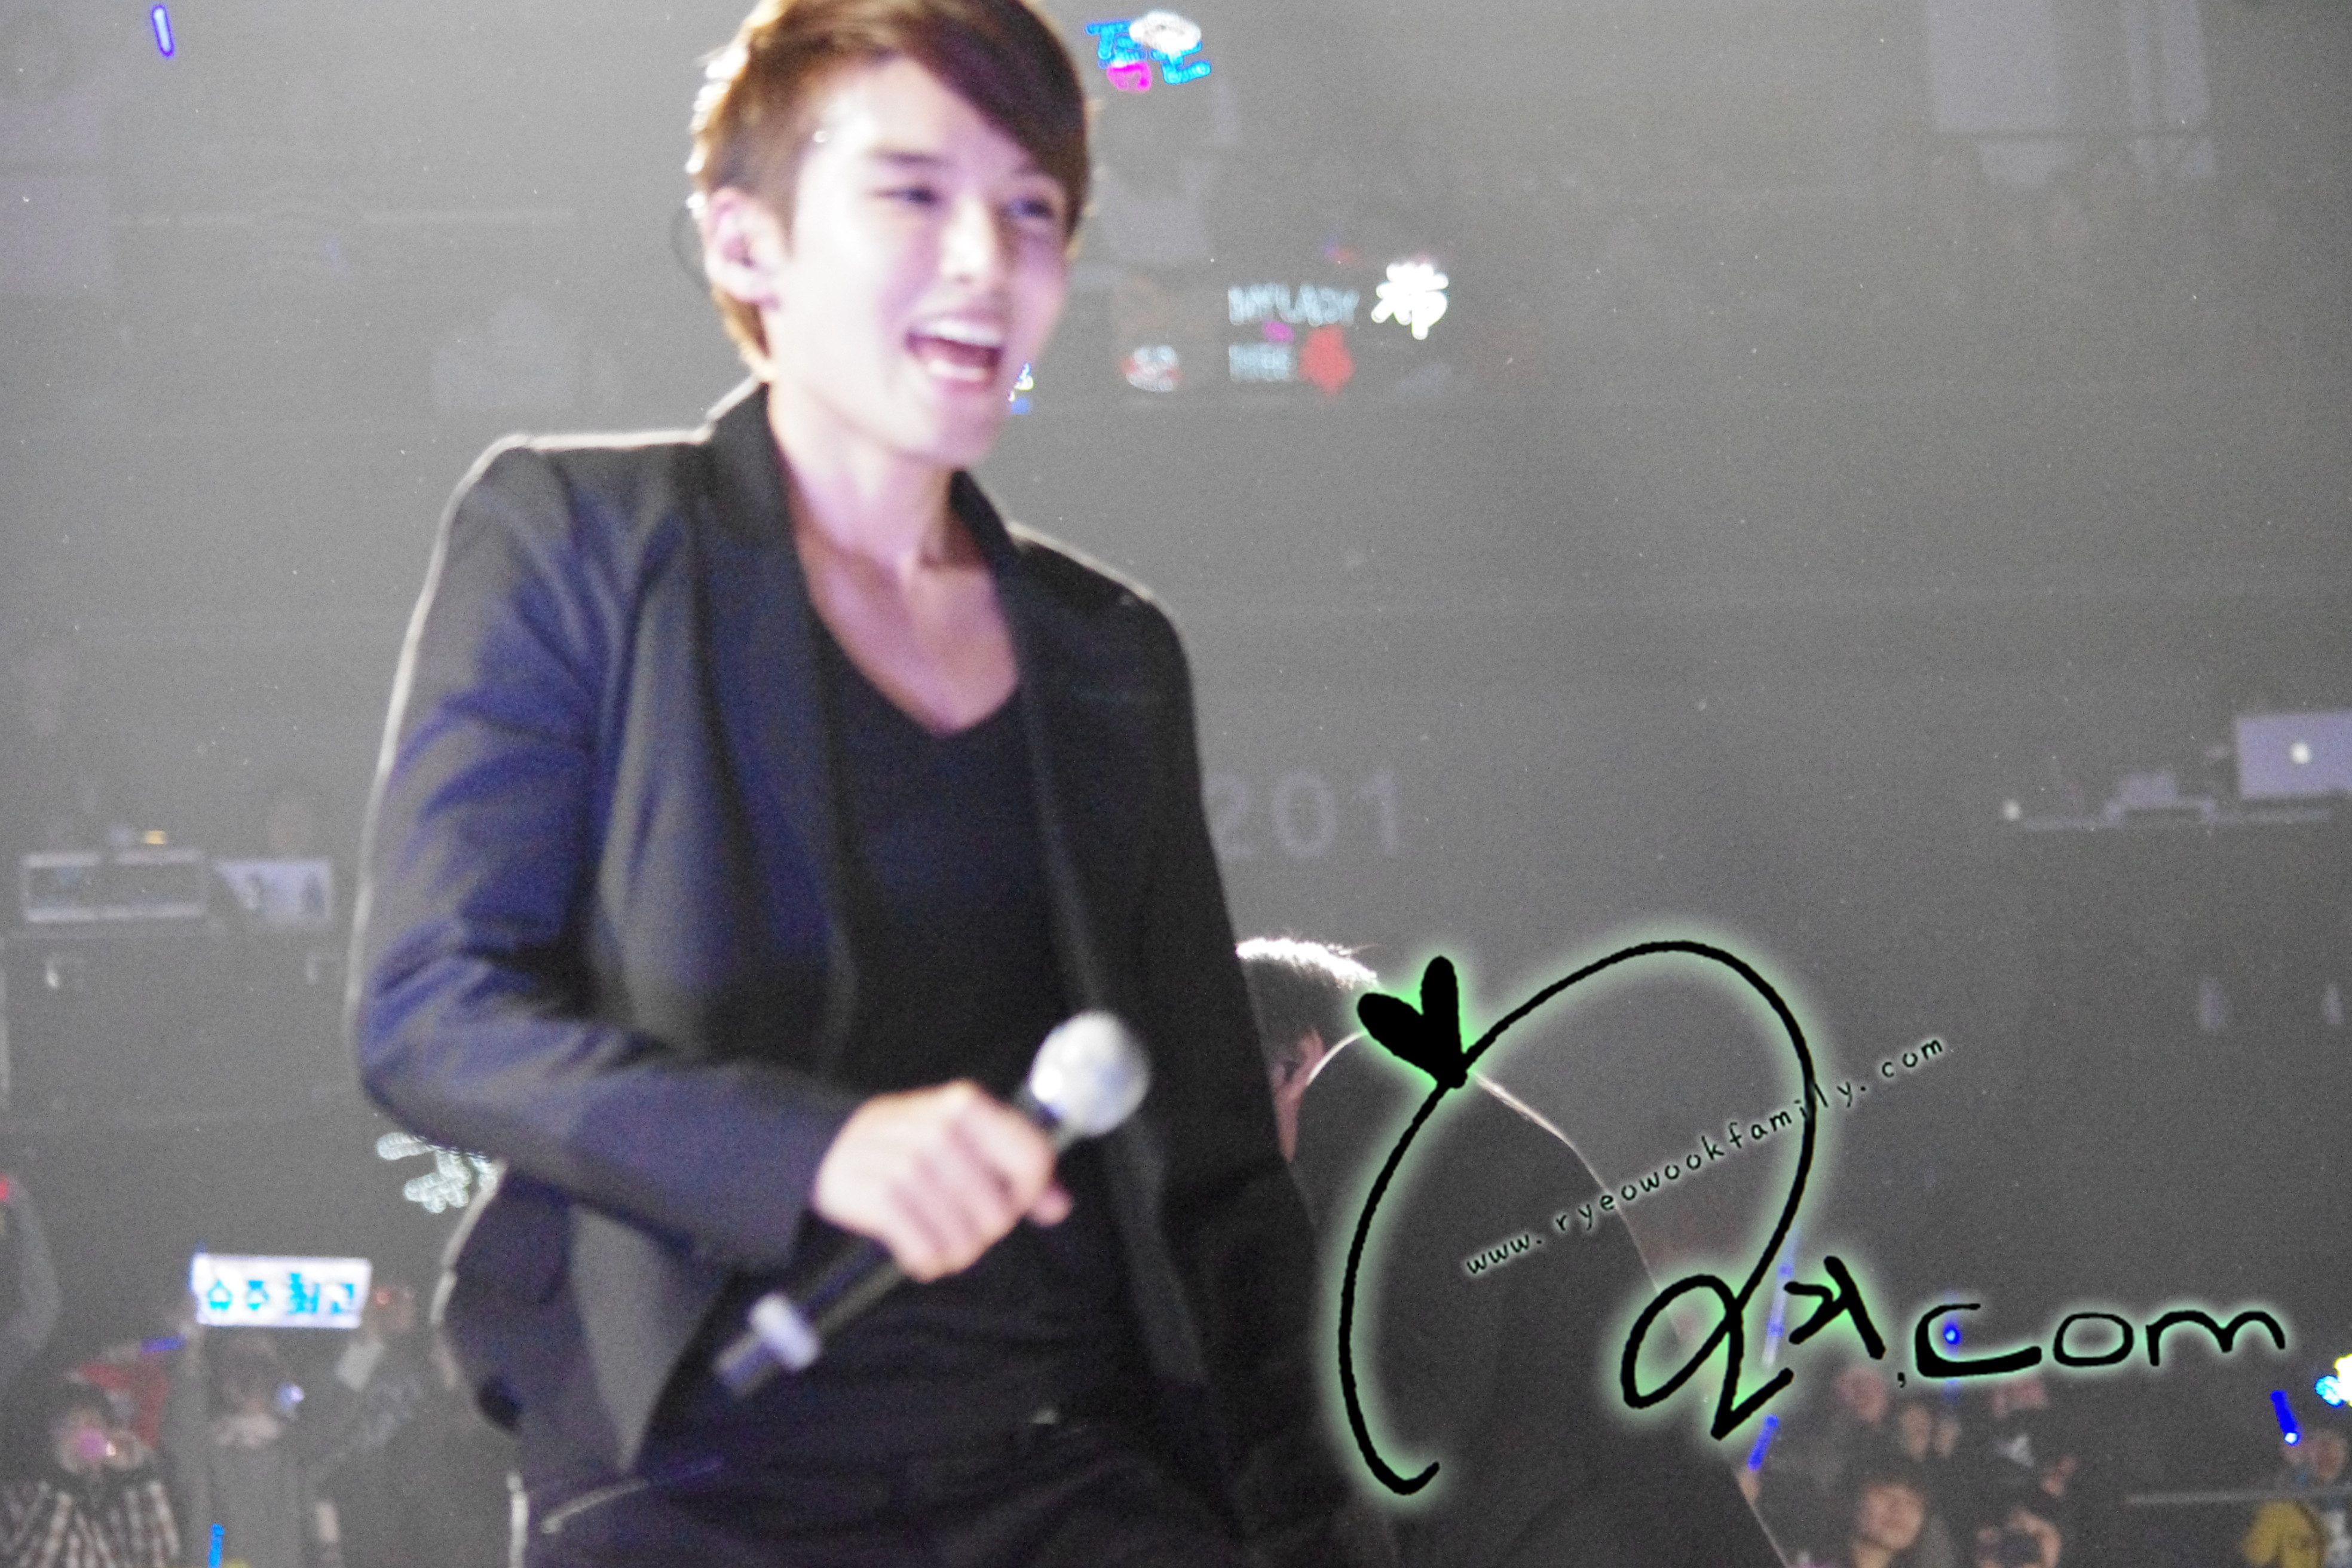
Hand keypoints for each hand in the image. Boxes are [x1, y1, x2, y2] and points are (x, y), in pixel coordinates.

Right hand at [811, 1081, 1068, 1281]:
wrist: (830, 1145)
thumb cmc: (911, 1145)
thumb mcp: (965, 1139)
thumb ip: (1017, 1167)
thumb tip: (1059, 1206)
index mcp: (966, 1105)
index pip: (1032, 1158)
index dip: (1029, 1194)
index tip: (1009, 1201)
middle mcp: (938, 1130)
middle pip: (999, 1213)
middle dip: (985, 1231)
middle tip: (962, 1222)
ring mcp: (905, 1163)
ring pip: (963, 1240)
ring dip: (954, 1253)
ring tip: (939, 1240)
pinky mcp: (876, 1196)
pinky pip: (925, 1252)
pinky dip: (926, 1261)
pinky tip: (918, 1250)